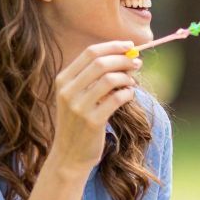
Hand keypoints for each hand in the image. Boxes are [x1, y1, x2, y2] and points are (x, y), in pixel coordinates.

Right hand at [50, 42, 141, 173]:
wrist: (69, 154)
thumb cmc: (78, 122)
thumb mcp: (76, 97)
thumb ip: (92, 77)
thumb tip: (124, 56)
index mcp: (63, 80)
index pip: (90, 53)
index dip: (113, 46)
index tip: (129, 45)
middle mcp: (67, 91)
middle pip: (101, 63)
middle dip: (123, 59)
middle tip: (137, 63)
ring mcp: (78, 106)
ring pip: (110, 79)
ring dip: (127, 77)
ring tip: (133, 82)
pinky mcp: (92, 121)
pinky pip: (117, 99)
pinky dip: (128, 93)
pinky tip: (130, 95)